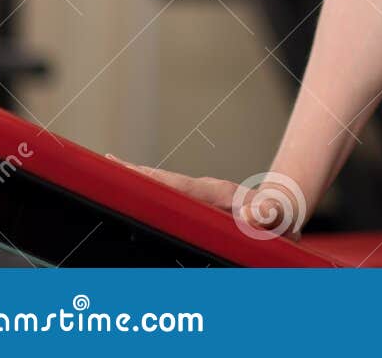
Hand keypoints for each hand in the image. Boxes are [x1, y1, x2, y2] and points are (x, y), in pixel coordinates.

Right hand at [105, 155, 306, 240]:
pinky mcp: (196, 206)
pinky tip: (127, 197)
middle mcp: (201, 190)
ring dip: (133, 182)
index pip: (175, 184)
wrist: (284, 210)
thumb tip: (251, 215)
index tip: (118, 169)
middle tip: (97, 166)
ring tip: (102, 176)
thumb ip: (268, 215)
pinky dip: (144, 192)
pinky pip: (166, 199)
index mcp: (215, 192)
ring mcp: (197, 197)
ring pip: (160, 188)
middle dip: (129, 175)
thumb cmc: (280, 215)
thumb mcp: (278, 216)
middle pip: (160, 181)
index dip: (147, 178)